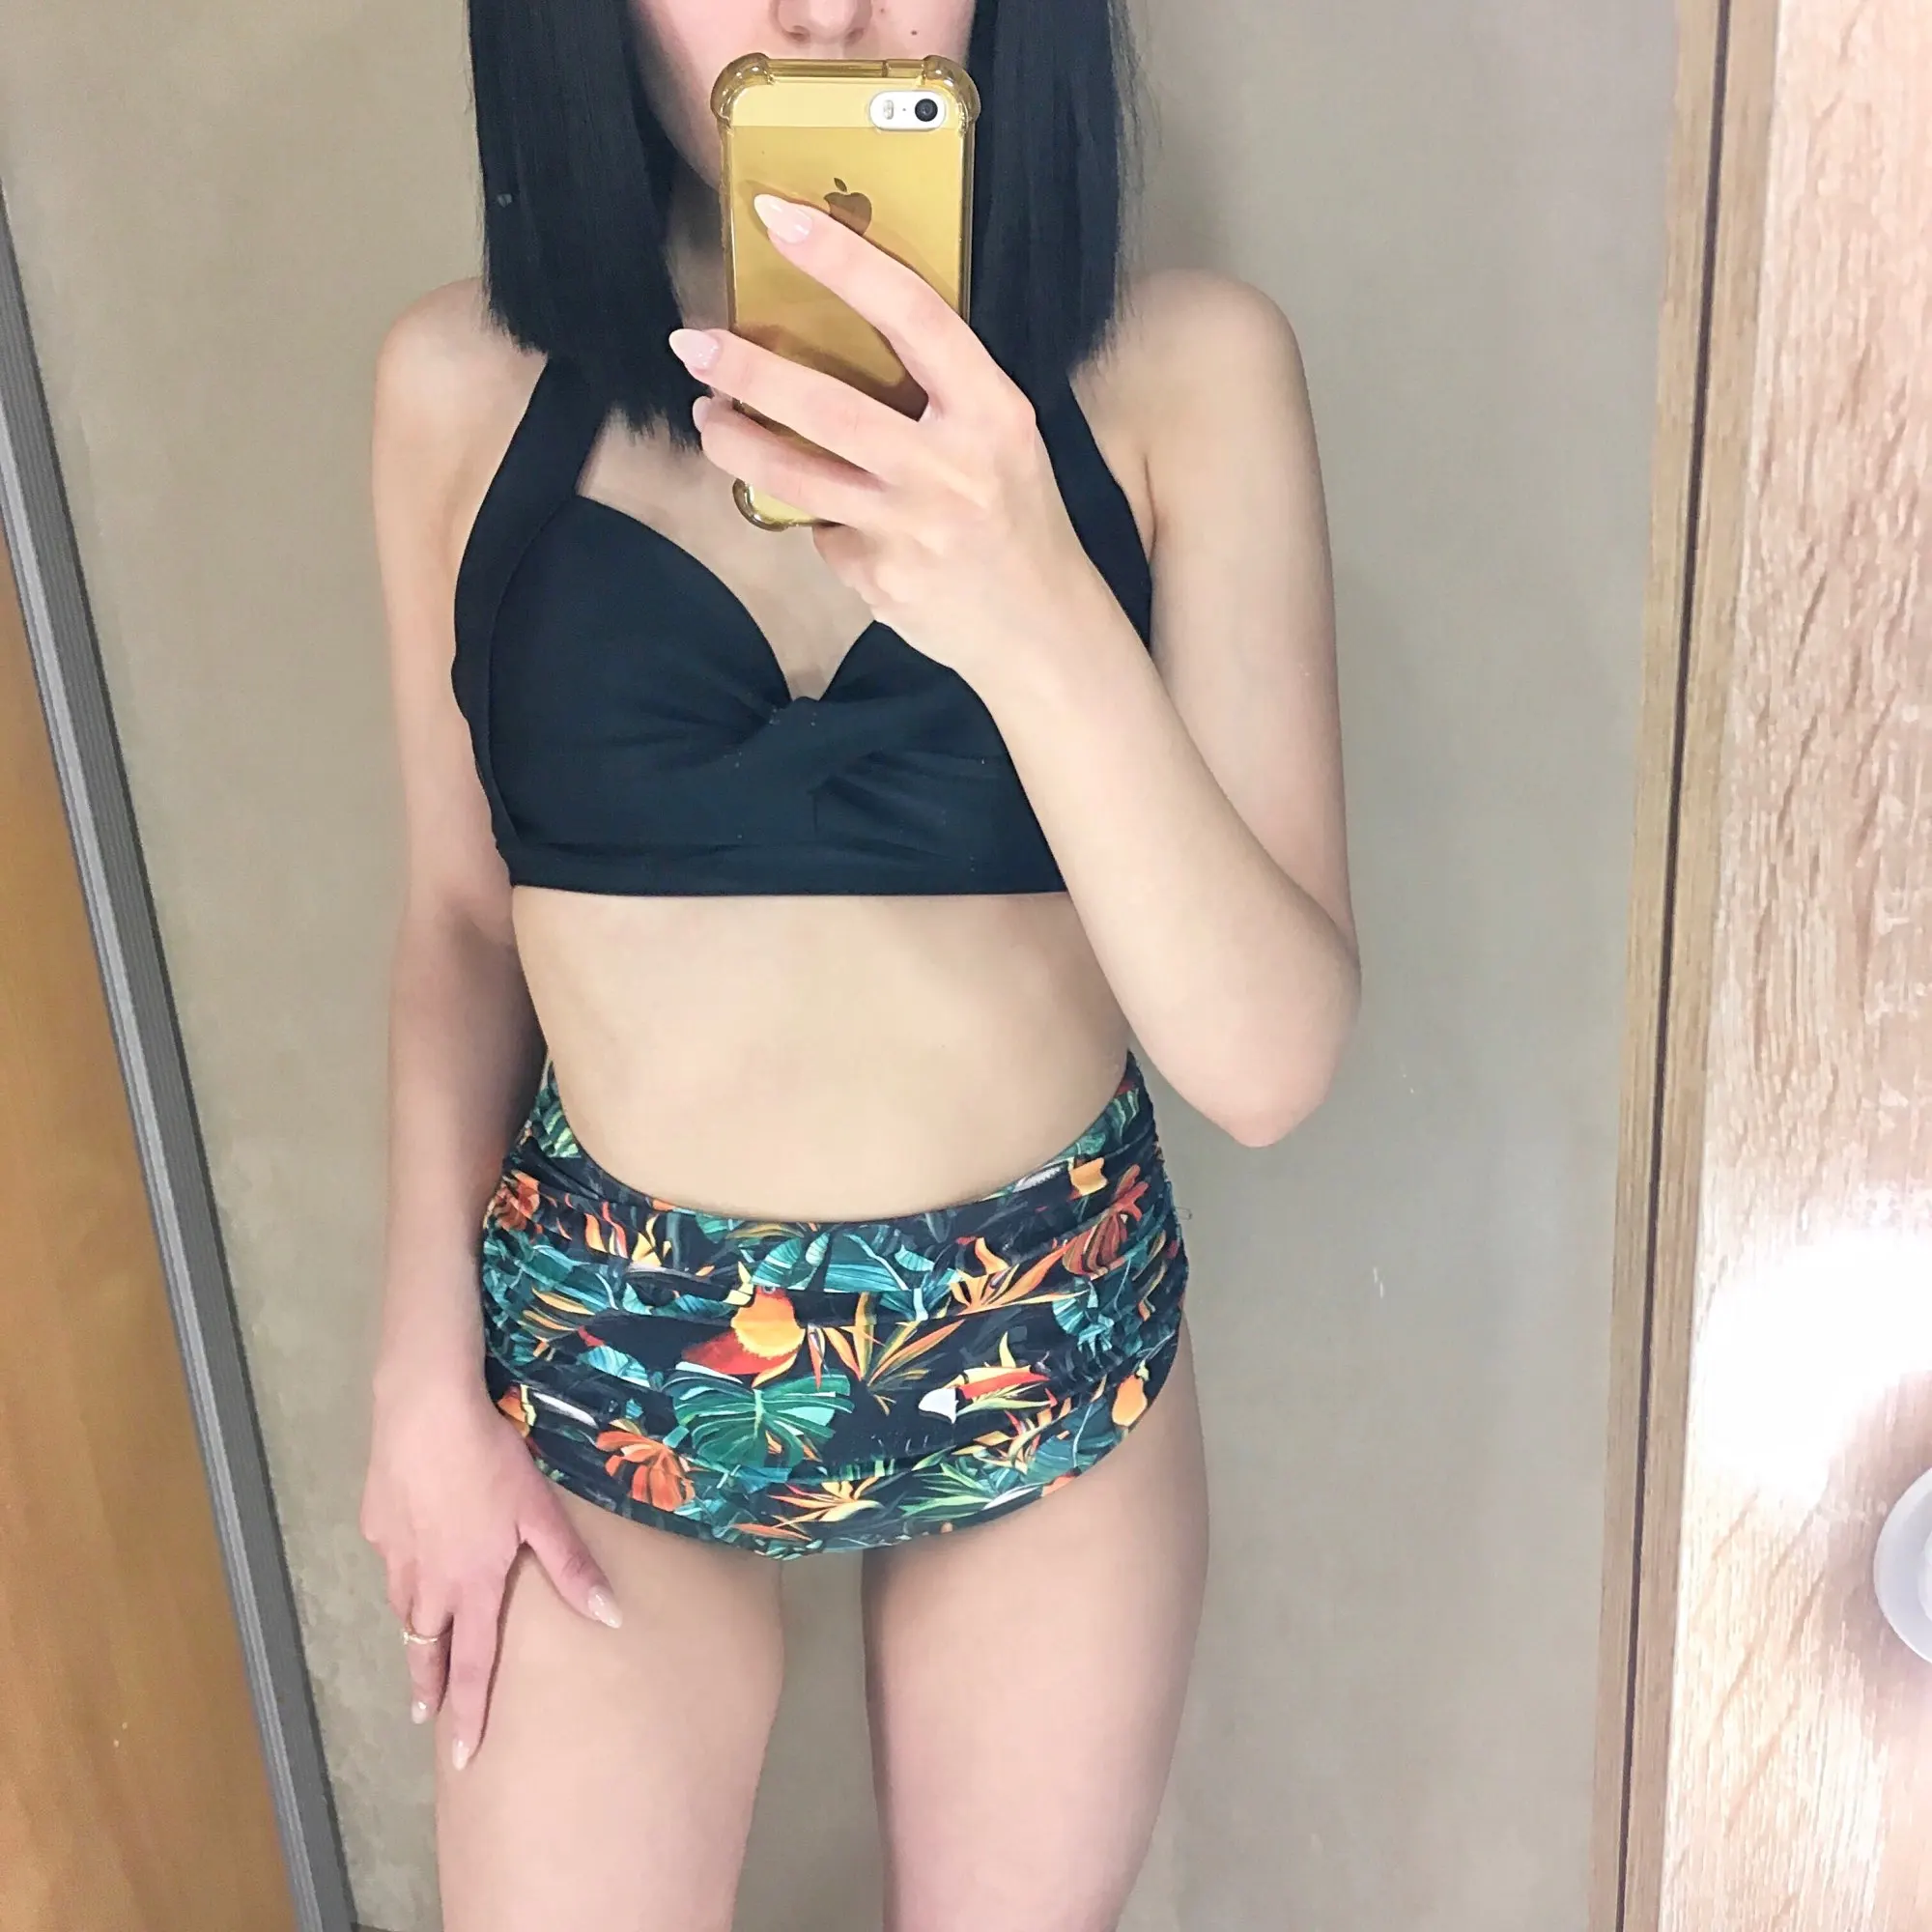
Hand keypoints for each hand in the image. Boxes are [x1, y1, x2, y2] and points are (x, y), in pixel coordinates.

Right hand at [358, 1369, 620, 1769]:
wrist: (425, 1412)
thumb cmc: (491, 1460)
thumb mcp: (540, 1512)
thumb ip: (571, 1567)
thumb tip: (610, 1617)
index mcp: (471, 1584)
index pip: (473, 1666)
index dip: (468, 1714)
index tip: (462, 1757)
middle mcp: (427, 1582)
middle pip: (425, 1647)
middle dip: (427, 1684)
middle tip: (425, 1715)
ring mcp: (395, 1554)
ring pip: (403, 1606)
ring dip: (413, 1631)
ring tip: (422, 1644)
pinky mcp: (376, 1523)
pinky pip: (392, 1560)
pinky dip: (402, 1572)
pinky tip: (412, 1554)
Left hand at [668, 193, 1109, 687]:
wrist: (1042, 630)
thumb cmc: (1016, 517)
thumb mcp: (1003, 438)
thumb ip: (940, 392)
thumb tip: (839, 335)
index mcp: (992, 411)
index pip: (913, 314)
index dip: (843, 260)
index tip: (779, 218)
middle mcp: (951, 468)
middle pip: (827, 406)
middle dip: (748, 369)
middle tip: (692, 343)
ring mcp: (911, 530)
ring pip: (797, 476)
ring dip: (737, 442)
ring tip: (710, 417)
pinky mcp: (882, 580)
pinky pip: (825, 537)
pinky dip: (821, 524)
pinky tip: (840, 525)